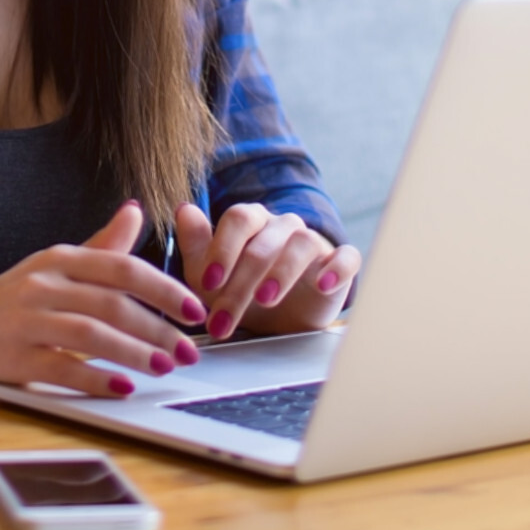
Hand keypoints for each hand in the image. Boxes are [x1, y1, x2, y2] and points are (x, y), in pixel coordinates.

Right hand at [0, 201, 209, 396]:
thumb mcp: (55, 265)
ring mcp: (27, 320)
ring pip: (91, 335)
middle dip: (158, 329)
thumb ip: (100, 245)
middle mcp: (44, 284)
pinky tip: (122, 388)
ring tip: (164, 368)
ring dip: (134, 353)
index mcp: (61, 259)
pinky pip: (61, 368)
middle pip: (113, 304)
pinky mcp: (13, 357)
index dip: (164, 289)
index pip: (122, 268)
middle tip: (190, 350)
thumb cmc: (12, 296)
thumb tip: (136, 211)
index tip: (195, 309)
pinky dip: (95, 379)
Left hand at [174, 201, 358, 340]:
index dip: (223, 249)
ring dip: (282, 271)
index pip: (238, 219)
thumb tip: (182, 209)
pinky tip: (324, 284)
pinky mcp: (339, 265)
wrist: (282, 319)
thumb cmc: (242, 289)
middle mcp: (283, 226)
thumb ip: (196, 244)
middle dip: (241, 281)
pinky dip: (338, 267)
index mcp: (252, 222)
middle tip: (223, 317)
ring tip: (265, 299)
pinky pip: (347, 256)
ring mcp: (313, 243)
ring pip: (302, 243)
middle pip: (264, 242)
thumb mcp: (211, 276)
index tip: (209, 283)